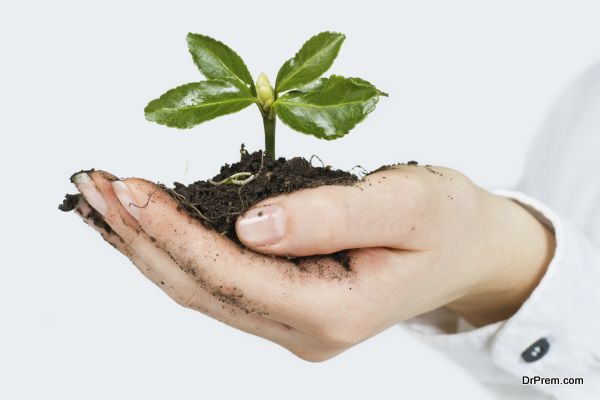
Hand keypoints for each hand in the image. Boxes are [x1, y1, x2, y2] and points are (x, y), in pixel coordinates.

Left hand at [71, 165, 553, 360]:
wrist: (465, 251)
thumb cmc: (446, 223)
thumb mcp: (404, 205)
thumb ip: (330, 217)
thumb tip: (252, 225)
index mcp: (336, 311)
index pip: (233, 275)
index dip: (175, 233)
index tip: (129, 190)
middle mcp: (304, 330)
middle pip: (202, 290)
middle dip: (143, 239)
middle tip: (95, 188)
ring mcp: (292, 324)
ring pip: (201, 291)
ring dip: (149, 247)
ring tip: (105, 204)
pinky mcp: (286, 305)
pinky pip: (217, 283)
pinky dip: (176, 251)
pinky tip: (149, 228)